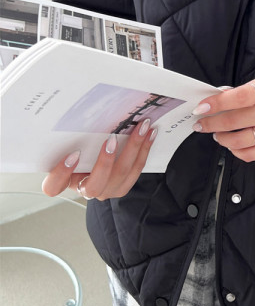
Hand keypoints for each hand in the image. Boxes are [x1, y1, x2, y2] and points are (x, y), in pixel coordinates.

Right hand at [41, 119, 156, 200]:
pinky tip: (150, 133)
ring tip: (142, 128)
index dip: (61, 173)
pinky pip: (136, 169)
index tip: (73, 154)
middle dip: (106, 161)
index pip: (53, 187)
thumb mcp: (71, 147)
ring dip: (134, 148)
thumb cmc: (81, 153)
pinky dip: (144, 149)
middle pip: (95, 185)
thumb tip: (81, 114)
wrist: (97, 165)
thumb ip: (70, 140)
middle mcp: (87, 190)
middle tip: (112, 138)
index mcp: (66, 182)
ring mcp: (107, 191)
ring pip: (121, 174)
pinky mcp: (124, 186)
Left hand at [192, 74, 254, 161]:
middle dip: (211, 123)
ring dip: (221, 138)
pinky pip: (249, 154)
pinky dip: (235, 150)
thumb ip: (241, 91)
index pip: (238, 98)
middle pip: (234, 121)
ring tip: (217, 134)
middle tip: (200, 123)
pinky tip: (231, 144)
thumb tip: (215, 101)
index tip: (201, 108)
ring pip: (238, 141)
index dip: (216, 104)